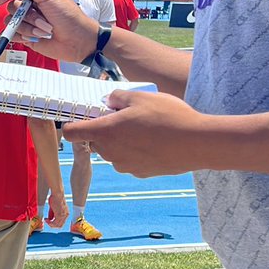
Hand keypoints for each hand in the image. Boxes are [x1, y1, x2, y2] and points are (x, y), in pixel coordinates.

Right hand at [0, 0, 99, 63]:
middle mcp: (30, 8)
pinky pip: (14, 35)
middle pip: (12, 7)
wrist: (78, 40)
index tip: (0, 0)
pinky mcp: (27, 37)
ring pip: (12, 22)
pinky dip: (24, 36)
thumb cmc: (69, 16)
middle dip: (27, 15)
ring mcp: (28, 23)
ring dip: (29, 27)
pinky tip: (37, 37)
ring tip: (44, 30)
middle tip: (44, 19)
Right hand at [44, 192, 68, 228]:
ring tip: (46, 220)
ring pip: (57, 225)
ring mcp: (63, 215)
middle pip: (60, 226)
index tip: (49, 221)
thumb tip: (50, 219)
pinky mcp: (60, 215)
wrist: (57, 194)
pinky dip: (49, 222)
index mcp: (66, 213)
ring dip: (50, 224)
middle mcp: (66, 215)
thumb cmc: (55, 198)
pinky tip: (46, 219)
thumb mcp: (53, 207)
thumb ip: (52, 214)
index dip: (54, 223)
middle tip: (47, 222)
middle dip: (52, 225)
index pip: (61, 223)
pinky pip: (54, 223)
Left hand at [62, 90, 208, 176]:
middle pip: (94, 141)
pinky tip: (154, 142)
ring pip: (112, 151)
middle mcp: (109, 152)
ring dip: (120, 141)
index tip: (84, 117)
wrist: (197, 143)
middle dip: (103, 130)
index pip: (71, 133)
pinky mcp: (140, 173)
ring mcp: (124, 165)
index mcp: (104, 132)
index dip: (73, 124)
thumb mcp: (140, 96)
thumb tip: (108, 102)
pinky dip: (135, 152)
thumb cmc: (167, 116)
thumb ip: (117, 97)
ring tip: (144, 128)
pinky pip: (129, 160)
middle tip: (124, 117)